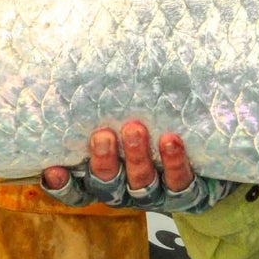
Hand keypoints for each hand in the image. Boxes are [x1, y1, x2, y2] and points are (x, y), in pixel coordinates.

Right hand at [42, 121, 228, 212]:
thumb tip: (81, 65)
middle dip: (103, 161)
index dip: (62, 185)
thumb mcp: (122, 117)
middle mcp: (124, 189)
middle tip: (103, 135)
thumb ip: (102, 105)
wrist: (205, 156)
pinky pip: (179, 182)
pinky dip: (174, 162)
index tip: (53, 170)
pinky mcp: (186, 192)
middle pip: (106, 185)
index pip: (76, 190)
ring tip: (135, 129)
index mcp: (103, 177)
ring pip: (141, 183)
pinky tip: (171, 140)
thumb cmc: (150, 125)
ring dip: (136, 157)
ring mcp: (155, 193)